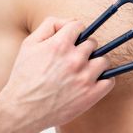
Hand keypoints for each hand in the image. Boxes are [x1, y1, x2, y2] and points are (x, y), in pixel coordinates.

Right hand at [0, 16, 114, 131]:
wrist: (22, 110)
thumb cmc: (24, 77)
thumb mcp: (29, 45)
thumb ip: (49, 26)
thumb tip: (69, 22)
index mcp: (59, 45)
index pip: (79, 26)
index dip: (75, 32)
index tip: (73, 40)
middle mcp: (74, 60)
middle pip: (92, 44)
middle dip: (84, 49)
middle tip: (73, 59)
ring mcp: (84, 78)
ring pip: (103, 61)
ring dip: (95, 64)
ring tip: (84, 71)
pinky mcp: (91, 95)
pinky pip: (109, 81)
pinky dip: (103, 80)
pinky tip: (92, 82)